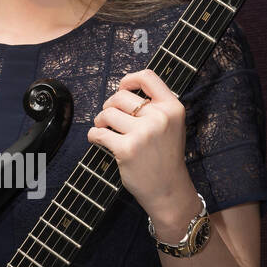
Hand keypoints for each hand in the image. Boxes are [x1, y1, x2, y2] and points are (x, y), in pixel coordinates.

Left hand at [87, 69, 191, 218]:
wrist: (168, 189)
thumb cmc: (165, 156)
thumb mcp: (171, 125)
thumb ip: (154, 106)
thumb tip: (122, 89)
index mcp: (172, 108)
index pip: (148, 77)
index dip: (129, 79)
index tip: (121, 88)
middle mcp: (159, 118)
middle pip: (120, 96)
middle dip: (109, 106)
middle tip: (109, 118)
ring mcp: (143, 133)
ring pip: (107, 113)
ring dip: (100, 121)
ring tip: (104, 129)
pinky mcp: (127, 149)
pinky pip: (98, 133)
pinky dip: (93, 135)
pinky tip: (97, 140)